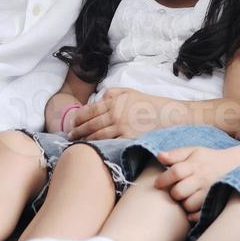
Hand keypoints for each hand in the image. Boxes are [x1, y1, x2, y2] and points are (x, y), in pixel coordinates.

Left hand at [67, 88, 183, 140]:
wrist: (168, 115)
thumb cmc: (149, 104)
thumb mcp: (130, 92)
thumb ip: (113, 93)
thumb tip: (98, 98)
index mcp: (115, 100)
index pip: (90, 110)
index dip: (79, 117)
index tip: (73, 123)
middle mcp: (116, 113)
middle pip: (91, 124)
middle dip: (78, 130)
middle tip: (71, 135)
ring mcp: (121, 126)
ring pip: (97, 135)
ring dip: (85, 140)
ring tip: (78, 143)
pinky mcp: (128, 138)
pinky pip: (109, 143)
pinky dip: (99, 146)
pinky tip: (94, 149)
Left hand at [153, 145, 235, 213]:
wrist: (236, 165)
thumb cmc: (208, 159)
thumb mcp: (194, 151)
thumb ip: (175, 154)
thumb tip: (159, 156)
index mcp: (195, 165)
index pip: (176, 172)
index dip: (163, 179)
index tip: (158, 184)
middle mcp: (203, 179)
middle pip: (179, 191)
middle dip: (173, 193)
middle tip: (174, 191)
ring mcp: (210, 192)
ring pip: (188, 205)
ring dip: (183, 203)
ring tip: (186, 198)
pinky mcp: (216, 203)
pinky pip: (200, 215)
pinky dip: (193, 215)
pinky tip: (191, 210)